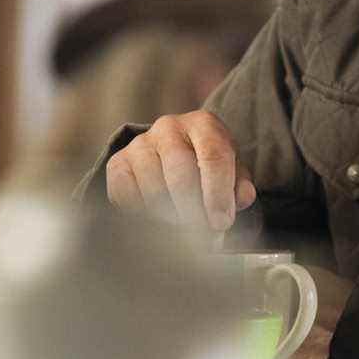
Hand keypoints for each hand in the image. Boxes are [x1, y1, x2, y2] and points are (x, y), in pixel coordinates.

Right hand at [103, 111, 257, 228]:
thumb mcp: (231, 171)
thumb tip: (240, 199)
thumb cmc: (206, 167)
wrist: (171, 155)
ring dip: (169, 216)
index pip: (213, 156)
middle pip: (180, 172)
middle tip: (201, 233)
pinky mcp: (118, 163)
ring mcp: (140, 144)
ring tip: (182, 227)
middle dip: (193, 210)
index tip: (220, 222)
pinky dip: (143, 214)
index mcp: (204, 125)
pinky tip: (157, 218)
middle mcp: (169, 127)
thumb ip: (239, 186)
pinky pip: (127, 195)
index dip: (218, 193)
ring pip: (153, 187)